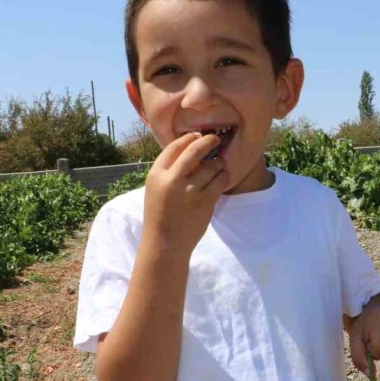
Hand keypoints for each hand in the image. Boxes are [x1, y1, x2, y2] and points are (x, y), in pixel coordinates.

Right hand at [141, 132, 230, 256]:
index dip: (188, 138)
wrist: (165, 244)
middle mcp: (172, 180)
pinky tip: (223, 176)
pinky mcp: (205, 202)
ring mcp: (190, 191)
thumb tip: (190, 150)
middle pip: (194, 150)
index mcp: (156, 175)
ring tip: (219, 164)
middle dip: (207, 141)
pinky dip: (223, 176)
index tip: (197, 136)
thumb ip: (169, 171)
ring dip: (218, 163)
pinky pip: (220, 181)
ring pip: (211, 166)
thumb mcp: (156, 189)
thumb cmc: (160, 215)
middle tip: (216, 138)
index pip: (174, 147)